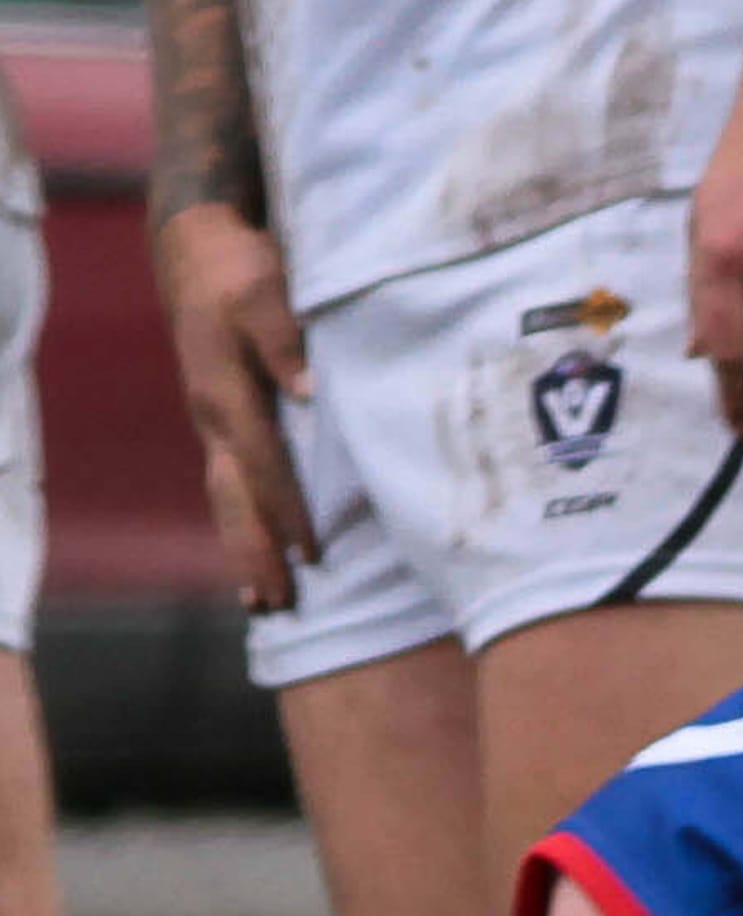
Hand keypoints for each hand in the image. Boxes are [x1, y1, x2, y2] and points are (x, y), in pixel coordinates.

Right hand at [154, 202, 317, 611]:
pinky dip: (242, 527)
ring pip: (227, 501)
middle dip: (256, 553)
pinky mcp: (219, 426)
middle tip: (275, 604)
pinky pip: (229, 488)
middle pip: (236, 500)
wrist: (196, 248)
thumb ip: (284, 338)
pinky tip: (254, 559)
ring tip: (260, 603)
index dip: (288, 510)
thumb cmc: (237, 267)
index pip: (264, 464)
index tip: (311, 553)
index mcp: (225, 392)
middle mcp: (213, 418)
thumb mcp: (263, 288)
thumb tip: (308, 390)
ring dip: (243, 552)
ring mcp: (212, 426)